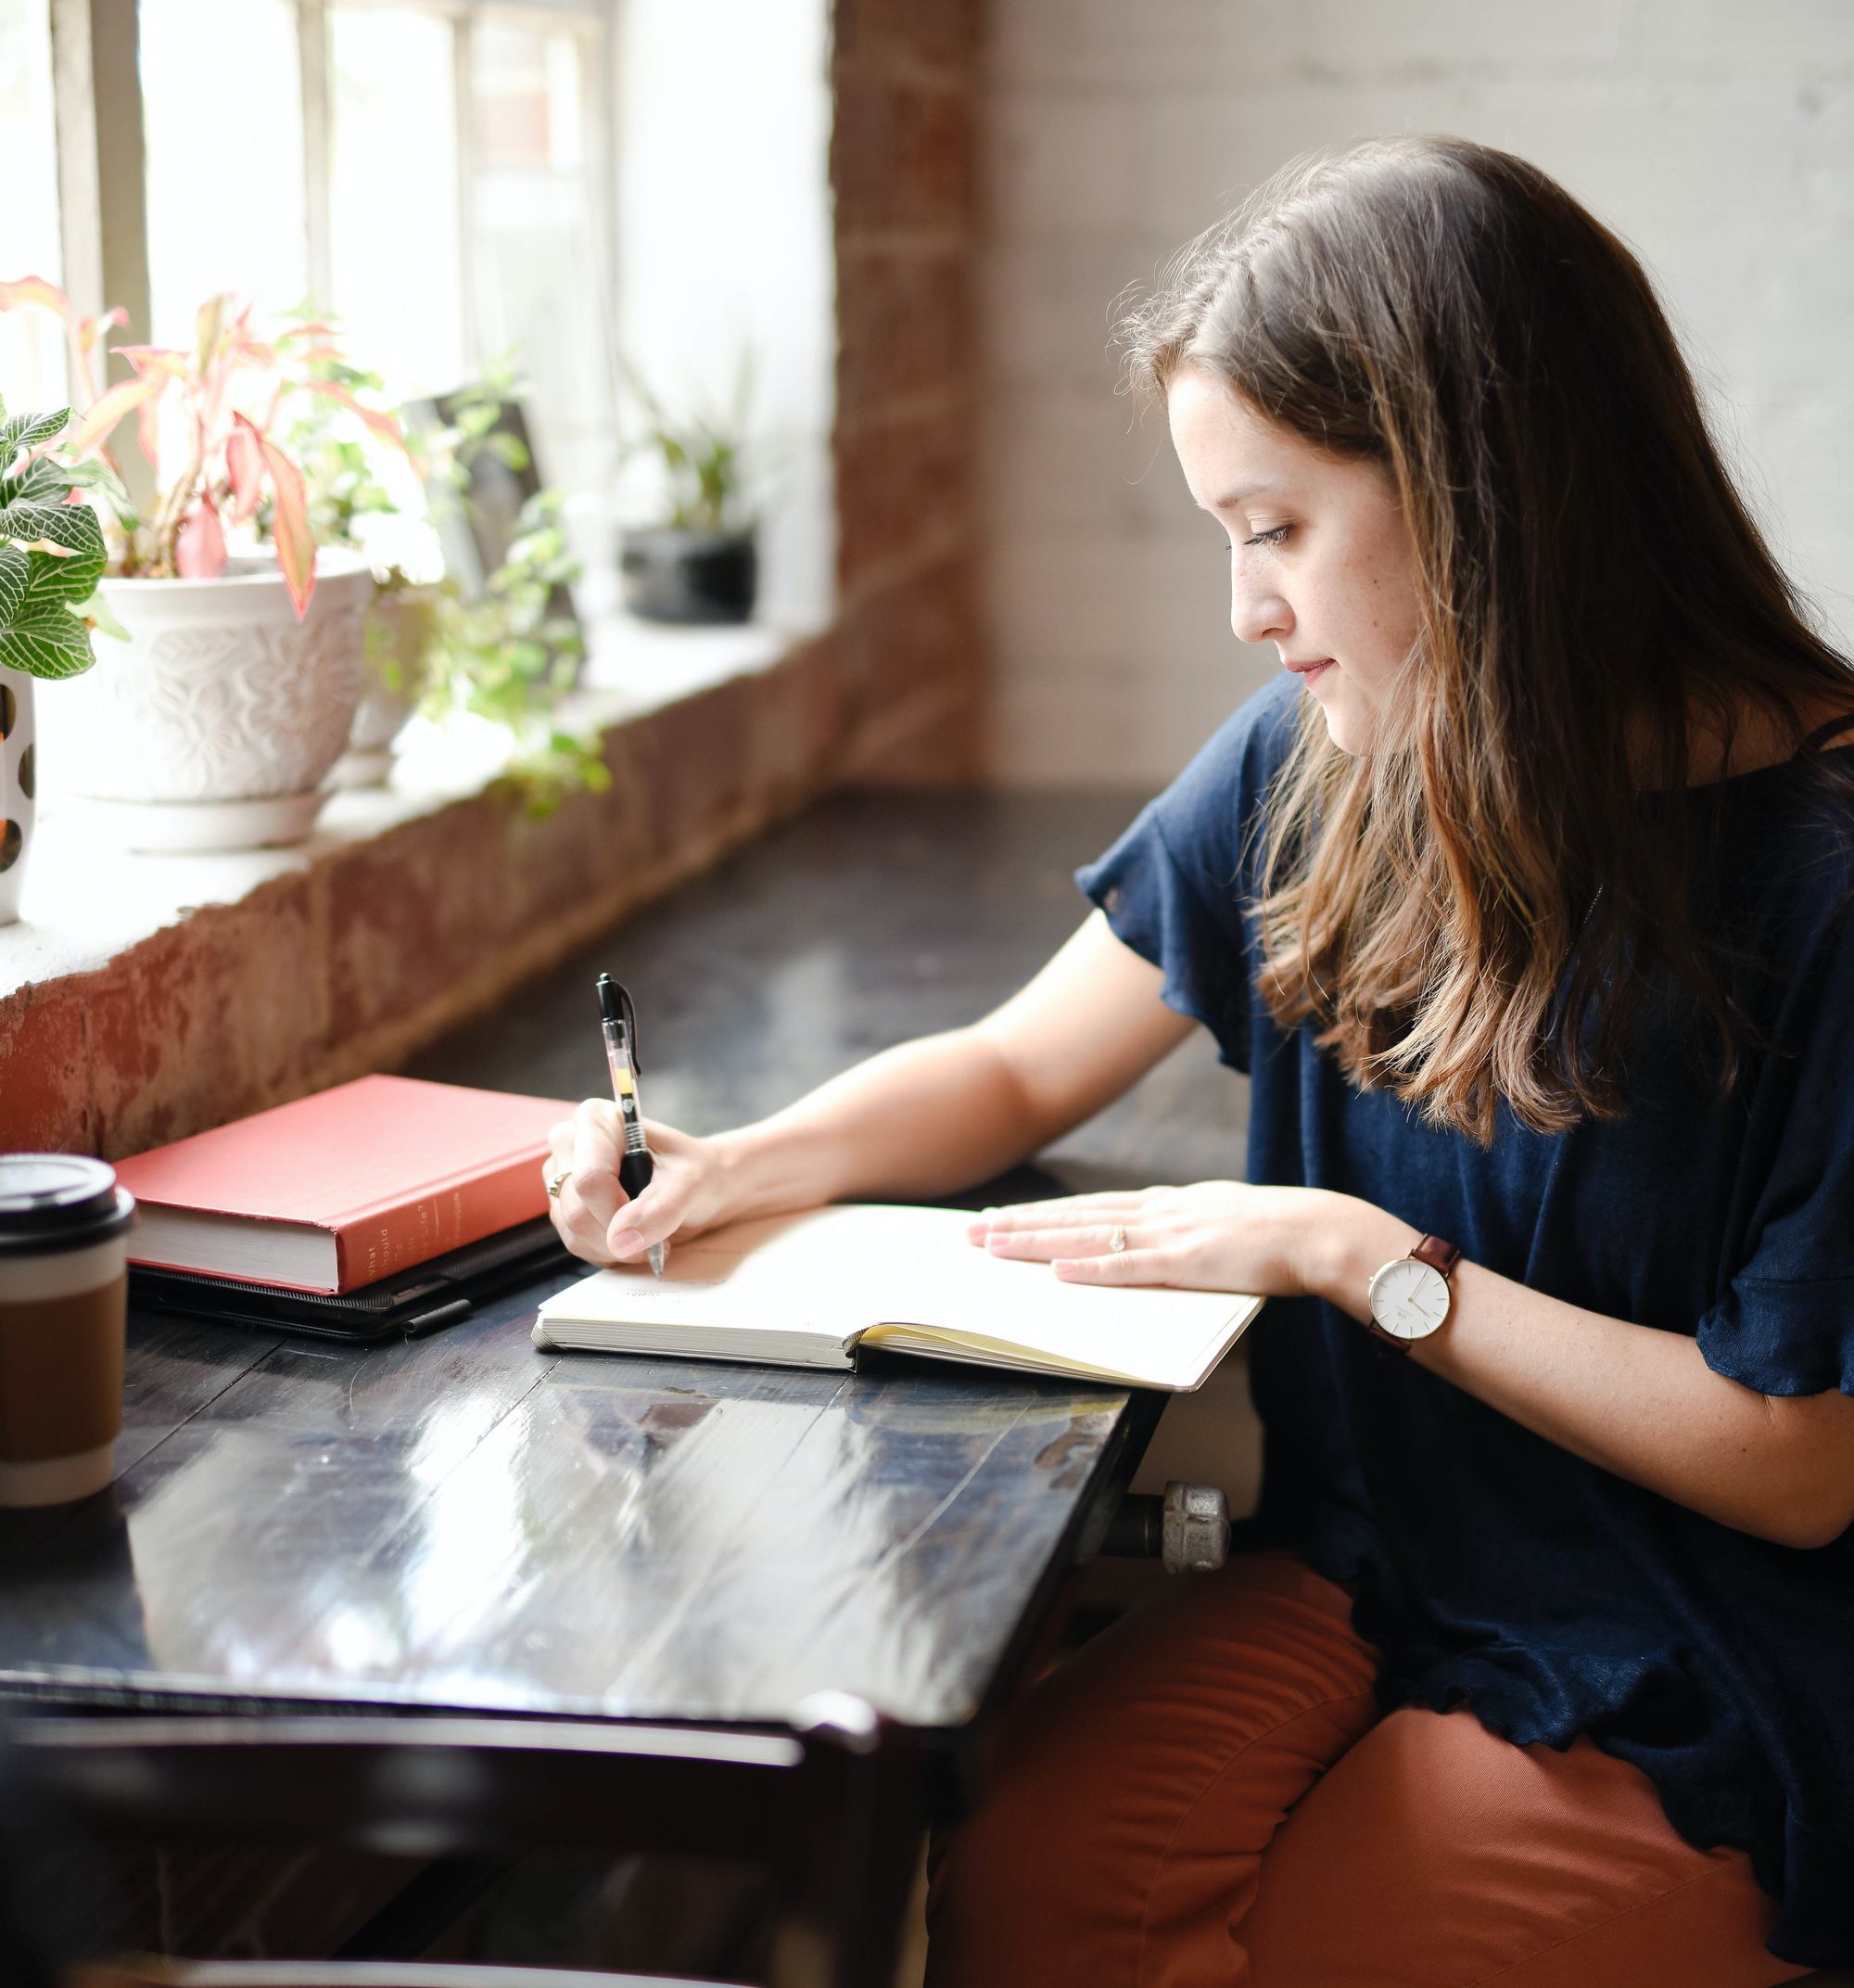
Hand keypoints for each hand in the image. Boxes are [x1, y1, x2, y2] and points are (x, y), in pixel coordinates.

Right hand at [543, 1099, 727, 1266]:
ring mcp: (562, 1176)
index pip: (589, 1178)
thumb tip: (621, 1238)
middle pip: (577, 1210)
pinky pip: (576, 1243)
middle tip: (656, 1236)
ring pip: (573, 1231)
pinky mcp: (563, 1206)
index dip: (616, 1212)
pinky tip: (632, 1237)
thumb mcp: (691, 1183)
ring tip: (648, 1234)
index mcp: (596, 1120)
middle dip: (619, 1235)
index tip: (649, 1225)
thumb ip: (660, 1208)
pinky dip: (608, 1251)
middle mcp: (570, 1143)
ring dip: (616, 1247)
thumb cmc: (697, 1172)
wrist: (704, 1186)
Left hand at [967, 1181, 1353, 1296]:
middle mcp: (1159, 1212)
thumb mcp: (1220, 1221)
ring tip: (992, 1246)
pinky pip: (1129, 1267)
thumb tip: (1157, 1242)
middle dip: (1019, 1224)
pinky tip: (1056, 1270)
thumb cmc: (1278, 1234)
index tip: (1002, 1217)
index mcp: (1167, 1204)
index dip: (1043, 1213)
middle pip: (1074, 1215)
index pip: (1090, 1206)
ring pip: (1088, 1236)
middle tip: (970, 1232)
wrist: (1319, 1232)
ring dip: (1037, 1242)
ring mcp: (1170, 1235)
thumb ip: (1184, 1230)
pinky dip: (1089, 1268)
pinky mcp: (1187, 1263)